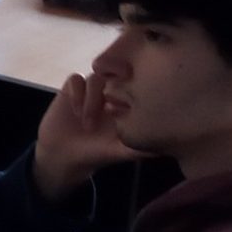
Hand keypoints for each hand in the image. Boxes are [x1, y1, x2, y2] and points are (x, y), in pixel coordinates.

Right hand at [31, 72, 144, 201]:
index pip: (137, 85)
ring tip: (88, 123)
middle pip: (117, 76)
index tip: (127, 111)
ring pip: (96, 78)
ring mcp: (91, 90)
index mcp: (128, 104)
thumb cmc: (96, 153)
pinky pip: (76, 79)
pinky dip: (77, 95)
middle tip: (110, 110)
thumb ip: (143, 146)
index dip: (134, 93)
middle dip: (113, 91)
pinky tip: (76, 112)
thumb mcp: (123, 151)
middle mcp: (111, 93)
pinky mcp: (72, 89)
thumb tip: (168, 145)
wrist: (63, 155)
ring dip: (92, 99)